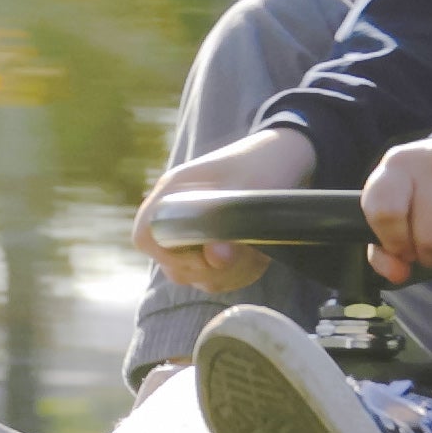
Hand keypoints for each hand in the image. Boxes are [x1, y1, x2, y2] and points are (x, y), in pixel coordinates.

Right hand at [132, 126, 314, 292]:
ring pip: (195, 275)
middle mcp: (175, 214)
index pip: (147, 235)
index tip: (211, 254)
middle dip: (210, 269)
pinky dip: (237, 274)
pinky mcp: (210, 245)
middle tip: (245, 255)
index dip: (173, 255)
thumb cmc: (264, 166)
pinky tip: (258, 257)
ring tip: (257, 254)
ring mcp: (192, 232)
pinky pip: (214, 276)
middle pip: (171, 264)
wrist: (284, 156)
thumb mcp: (250, 192)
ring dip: (228, 274)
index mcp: (173, 192)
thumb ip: (229, 224)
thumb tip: (215, 259)